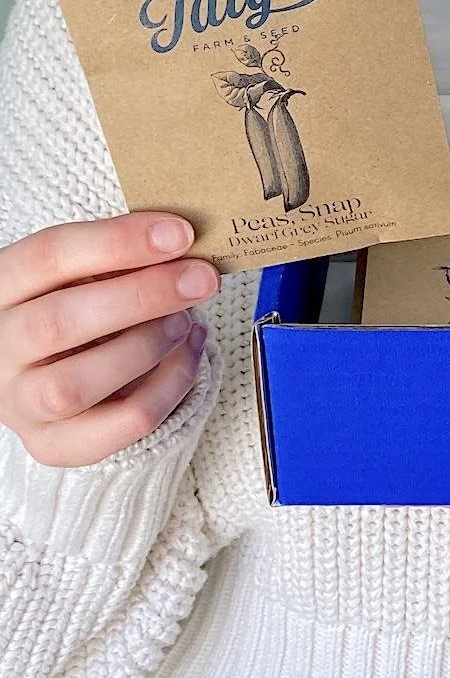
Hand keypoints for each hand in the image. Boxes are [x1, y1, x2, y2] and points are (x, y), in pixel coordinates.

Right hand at [0, 213, 219, 467]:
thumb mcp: (83, 274)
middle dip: (143, 296)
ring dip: (148, 346)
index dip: (118, 241)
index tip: (180, 234)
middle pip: (58, 321)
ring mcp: (21, 403)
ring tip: (186, 320)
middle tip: (201, 279)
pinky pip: (121, 423)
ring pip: (77, 384)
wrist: (50, 373)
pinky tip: (189, 353)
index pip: (48, 256)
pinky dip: (169, 386)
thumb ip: (120, 258)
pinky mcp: (57, 444)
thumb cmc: (79, 309)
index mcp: (1, 288)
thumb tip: (183, 240)